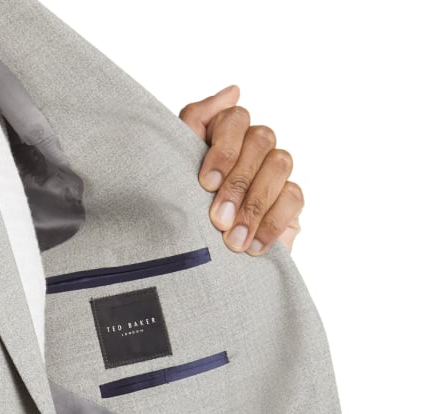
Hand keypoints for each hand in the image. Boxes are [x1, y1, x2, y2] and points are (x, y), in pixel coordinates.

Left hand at [179, 85, 302, 254]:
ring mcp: (275, 172)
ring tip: (233, 240)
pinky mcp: (290, 201)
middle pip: (260, 139)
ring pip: (280, 163)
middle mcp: (253, 147)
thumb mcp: (178, 167)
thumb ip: (196, 121)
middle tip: (218, 219)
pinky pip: (293, 197)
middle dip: (238, 182)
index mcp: (224, 135)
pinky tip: (252, 246)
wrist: (198, 265)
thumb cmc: (185, 212)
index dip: (223, 148)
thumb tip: (232, 90)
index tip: (205, 184)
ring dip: (255, 204)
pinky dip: (272, 223)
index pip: (235, 118)